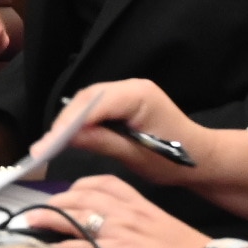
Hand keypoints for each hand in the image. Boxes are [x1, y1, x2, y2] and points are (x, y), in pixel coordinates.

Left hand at [22, 174, 247, 247]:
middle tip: (38, 211)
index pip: (102, 183)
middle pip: (82, 197)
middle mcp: (127, 211)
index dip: (77, 187)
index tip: (64, 195)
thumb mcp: (163, 227)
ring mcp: (122, 231)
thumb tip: (116, 230)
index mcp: (140, 202)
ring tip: (31, 224)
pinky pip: (84, 247)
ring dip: (49, 219)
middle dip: (55, 202)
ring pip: (76, 216)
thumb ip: (139, 222)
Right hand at [30, 79, 247, 220]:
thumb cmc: (178, 161)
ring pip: (87, 101)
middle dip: (63, 122)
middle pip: (86, 99)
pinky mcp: (124, 101)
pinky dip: (80, 121)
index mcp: (139, 96)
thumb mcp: (139, 157)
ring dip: (69, 121)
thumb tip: (67, 137)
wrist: (204, 159)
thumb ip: (103, 142)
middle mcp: (132, 87)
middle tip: (43, 147)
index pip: (94, 105)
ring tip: (50, 144)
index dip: (67, 124)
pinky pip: (95, 106)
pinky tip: (69, 137)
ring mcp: (128, 92)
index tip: (46, 146)